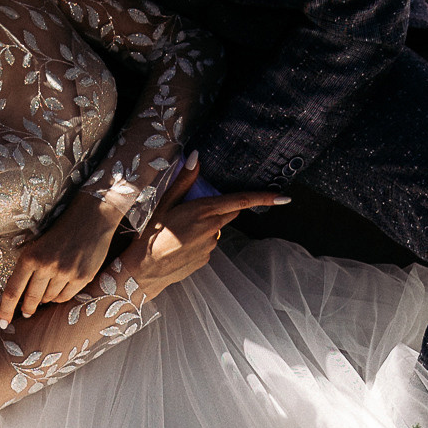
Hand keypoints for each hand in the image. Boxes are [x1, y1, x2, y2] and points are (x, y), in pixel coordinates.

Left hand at [0, 191, 120, 323]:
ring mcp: (65, 273)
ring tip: (47, 289)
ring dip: (45, 299)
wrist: (90, 218)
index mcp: (30, 257)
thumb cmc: (59, 232)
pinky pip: (65, 297)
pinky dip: (60, 297)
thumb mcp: (36, 246)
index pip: (12, 291)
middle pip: (30, 299)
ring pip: (48, 299)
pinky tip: (60, 287)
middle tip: (26, 312)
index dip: (5, 310)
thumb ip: (26, 268)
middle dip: (27, 309)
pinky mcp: (82, 277)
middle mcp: (46, 266)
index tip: (3, 323)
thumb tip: (17, 297)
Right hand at [120, 155, 286, 298]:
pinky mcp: (206, 259)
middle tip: (193, 210)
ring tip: (178, 231)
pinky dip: (198, 241)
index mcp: (204, 211)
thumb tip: (196, 157)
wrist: (144, 271)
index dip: (264, 198)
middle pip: (229, 213)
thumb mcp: (165, 203)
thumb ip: (184, 180)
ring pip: (216, 229)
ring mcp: (211, 246)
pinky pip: (208, 244)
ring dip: (205, 226)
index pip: (241, 201)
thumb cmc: (151, 234)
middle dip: (219, 208)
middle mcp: (212, 229)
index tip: (284, 197)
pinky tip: (180, 244)